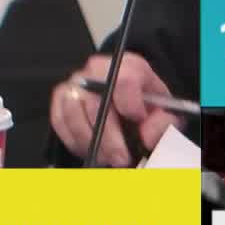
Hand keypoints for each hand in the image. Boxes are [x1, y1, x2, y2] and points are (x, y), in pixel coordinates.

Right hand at [49, 51, 176, 166]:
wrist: (128, 100)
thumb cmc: (145, 105)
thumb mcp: (164, 112)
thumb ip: (162, 123)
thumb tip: (145, 136)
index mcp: (128, 66)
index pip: (124, 79)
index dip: (130, 105)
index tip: (137, 123)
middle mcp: (97, 69)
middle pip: (96, 101)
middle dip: (109, 137)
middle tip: (121, 158)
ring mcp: (75, 82)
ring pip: (73, 112)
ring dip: (90, 141)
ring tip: (106, 157)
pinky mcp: (60, 97)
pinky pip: (59, 121)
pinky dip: (74, 140)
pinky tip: (90, 149)